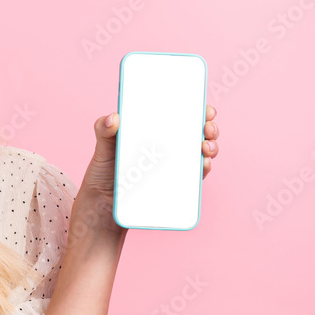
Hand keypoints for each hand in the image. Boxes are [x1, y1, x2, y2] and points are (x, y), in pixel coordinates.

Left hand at [77, 105, 220, 230]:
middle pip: (195, 131)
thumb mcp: (102, 149)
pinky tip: (204, 165)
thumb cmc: (102, 173)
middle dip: (208, 126)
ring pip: (200, 151)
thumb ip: (103, 131)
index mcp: (152, 131)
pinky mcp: (174, 183)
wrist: (103, 206)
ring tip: (205, 147)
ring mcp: (172, 165)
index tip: (204, 108)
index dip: (195, 108)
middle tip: (207, 128)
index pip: (178, 114)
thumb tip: (113, 118)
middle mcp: (167, 146)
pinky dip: (204, 168)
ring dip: (211, 146)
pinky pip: (195, 175)